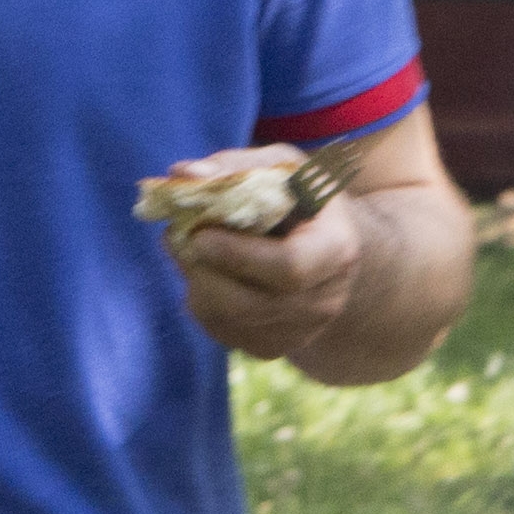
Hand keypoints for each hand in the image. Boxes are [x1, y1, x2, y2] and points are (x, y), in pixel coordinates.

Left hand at [162, 149, 368, 364]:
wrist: (325, 246)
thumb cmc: (299, 197)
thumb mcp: (279, 167)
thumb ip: (234, 167)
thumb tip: (183, 173)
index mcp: (338, 250)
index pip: (290, 268)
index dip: (238, 255)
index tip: (200, 234)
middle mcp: (325, 301)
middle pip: (249, 302)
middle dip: (203, 269)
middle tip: (175, 235)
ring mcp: (300, 332)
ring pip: (227, 319)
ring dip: (194, 281)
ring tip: (186, 246)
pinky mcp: (272, 347)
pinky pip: (221, 330)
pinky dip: (200, 300)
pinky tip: (206, 270)